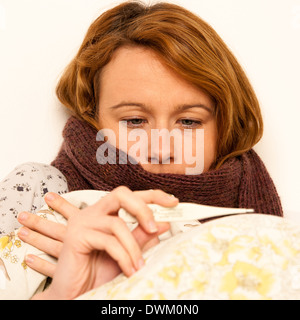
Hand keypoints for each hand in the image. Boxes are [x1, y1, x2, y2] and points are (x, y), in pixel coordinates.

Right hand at [17, 187, 177, 278]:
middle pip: (121, 194)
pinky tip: (128, 270)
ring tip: (139, 266)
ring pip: (117, 223)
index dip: (152, 195)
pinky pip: (108, 241)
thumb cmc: (98, 273)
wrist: (75, 293)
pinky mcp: (76, 236)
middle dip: (142, 208)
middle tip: (152, 227)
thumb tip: (163, 223)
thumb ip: (141, 236)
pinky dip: (123, 257)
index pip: (130, 195)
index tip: (173, 201)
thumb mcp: (127, 253)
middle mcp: (93, 213)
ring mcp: (82, 222)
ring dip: (133, 247)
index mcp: (105, 213)